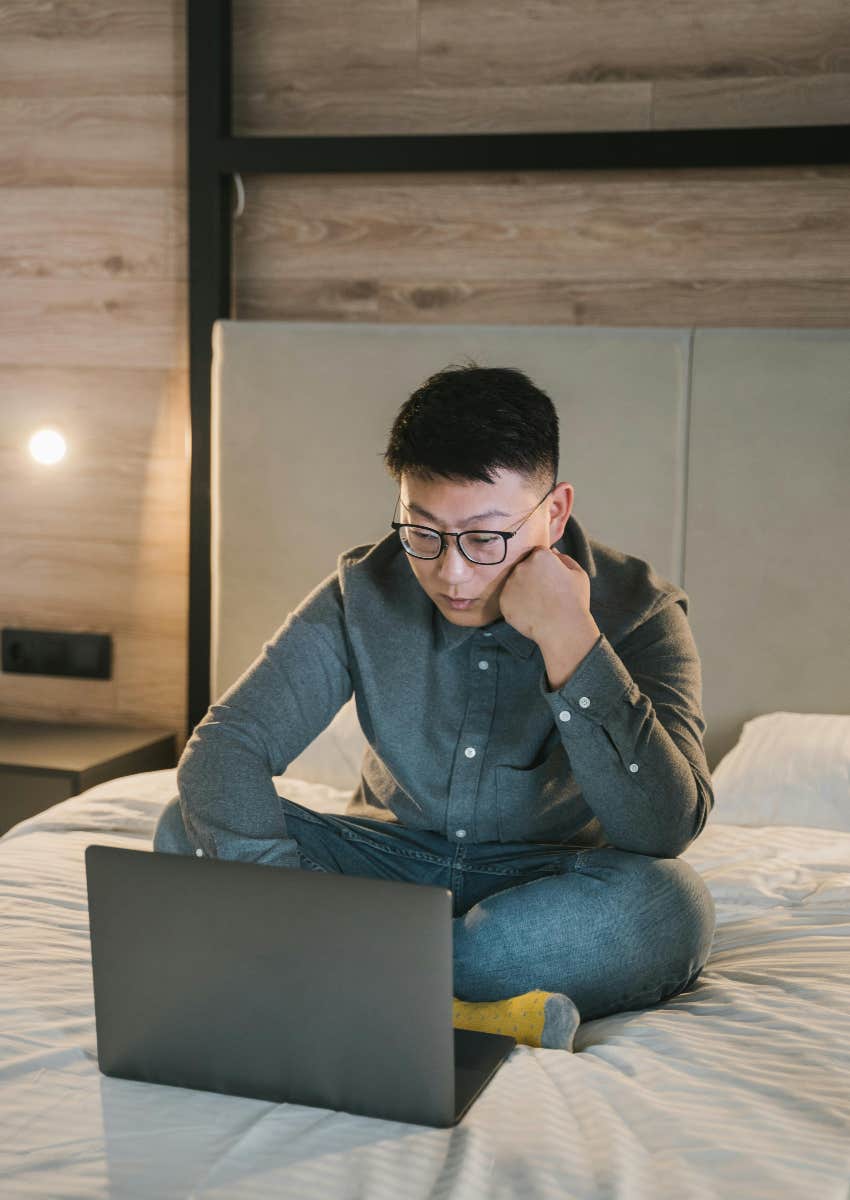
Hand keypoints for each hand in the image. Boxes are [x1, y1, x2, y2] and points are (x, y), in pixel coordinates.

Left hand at [499, 546, 600, 684]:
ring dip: (523, 589)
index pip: (538, 554)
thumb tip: (553, 551)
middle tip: (545, 593)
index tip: (552, 578)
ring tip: (538, 604)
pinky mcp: (503, 601)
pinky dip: (517, 604)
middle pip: (524, 566)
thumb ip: (564, 558)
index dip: (546, 566)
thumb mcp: (578, 575)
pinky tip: (531, 612)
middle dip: (532, 576)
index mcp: (541, 556)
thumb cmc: (575, 601)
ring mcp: (510, 583)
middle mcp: (522, 566)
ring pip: (515, 582)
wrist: (563, 629)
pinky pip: (509, 599)